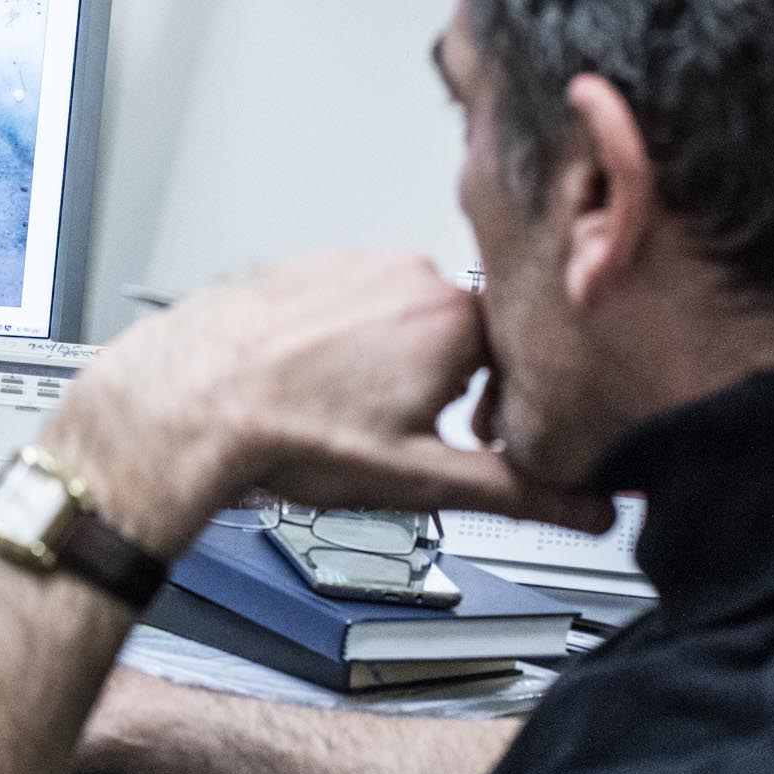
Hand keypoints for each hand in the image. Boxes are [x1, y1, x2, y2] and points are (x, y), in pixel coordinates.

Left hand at [41, 252, 614, 553]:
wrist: (188, 401)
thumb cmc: (287, 431)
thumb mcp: (419, 479)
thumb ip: (516, 491)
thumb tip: (584, 508)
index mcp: (454, 317)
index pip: (525, 356)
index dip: (506, 409)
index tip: (477, 440)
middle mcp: (410, 276)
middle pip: (468, 334)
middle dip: (450, 388)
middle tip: (403, 435)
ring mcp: (356, 265)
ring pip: (408, 317)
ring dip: (398, 363)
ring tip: (350, 412)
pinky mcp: (310, 266)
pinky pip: (354, 304)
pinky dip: (348, 342)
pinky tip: (316, 384)